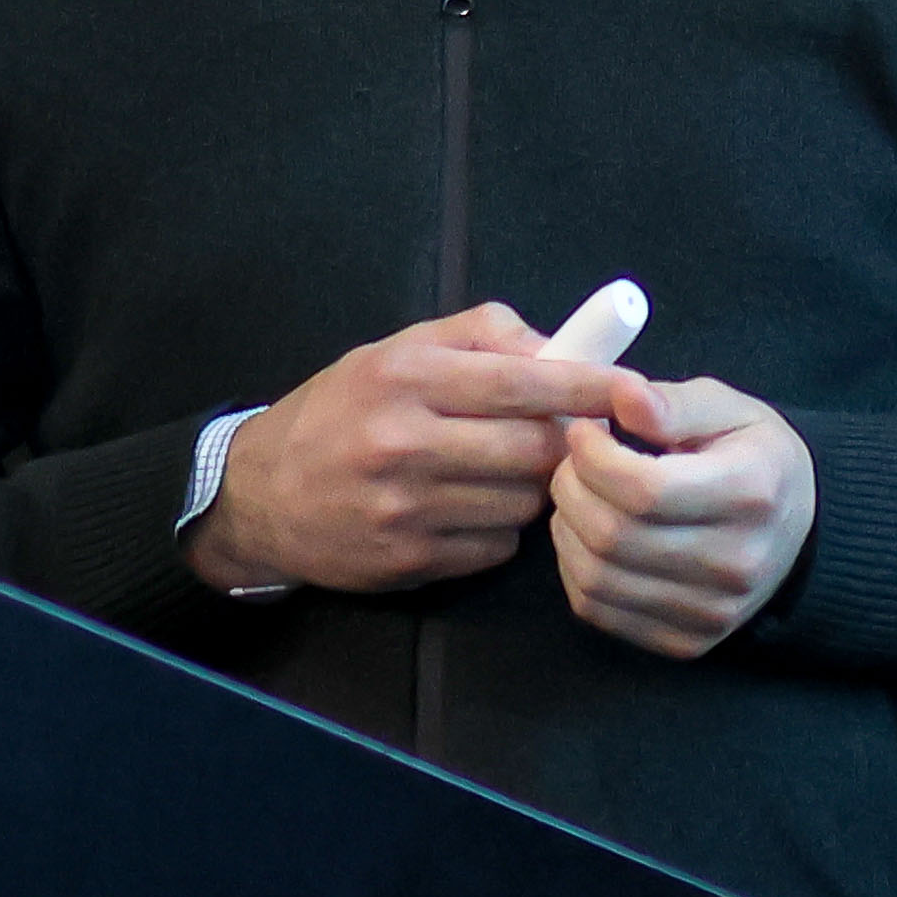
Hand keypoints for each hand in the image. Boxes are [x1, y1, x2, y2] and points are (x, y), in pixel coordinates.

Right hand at [184, 300, 644, 595]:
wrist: (259, 495)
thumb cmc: (342, 411)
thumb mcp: (397, 351)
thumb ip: (482, 336)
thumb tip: (563, 348)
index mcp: (407, 377)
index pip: (525, 382)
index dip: (591, 388)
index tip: (638, 390)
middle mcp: (404, 441)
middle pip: (536, 451)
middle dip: (560, 447)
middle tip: (556, 440)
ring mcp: (405, 508)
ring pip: (523, 503)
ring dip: (528, 490)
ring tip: (495, 473)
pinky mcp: (408, 560)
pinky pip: (495, 545)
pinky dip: (496, 528)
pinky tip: (464, 510)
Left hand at [548, 373, 818, 657]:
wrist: (799, 531)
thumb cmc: (754, 459)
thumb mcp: (728, 409)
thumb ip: (672, 403)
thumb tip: (621, 395)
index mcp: (751, 492)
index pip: (643, 489)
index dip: (591, 457)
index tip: (583, 432)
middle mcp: (736, 562)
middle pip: (612, 535)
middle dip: (571, 489)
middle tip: (573, 463)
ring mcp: (712, 611)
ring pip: (596, 578)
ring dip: (567, 530)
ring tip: (580, 497)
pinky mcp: (687, 641)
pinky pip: (598, 610)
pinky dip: (576, 570)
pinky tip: (589, 538)